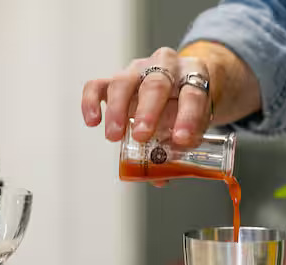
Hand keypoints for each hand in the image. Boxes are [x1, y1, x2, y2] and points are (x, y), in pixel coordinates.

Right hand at [81, 47, 212, 147]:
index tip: (181, 140)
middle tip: (142, 136)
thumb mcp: (194, 124)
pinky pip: (98, 85)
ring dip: (117, 110)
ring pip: (123, 82)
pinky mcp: (116, 78)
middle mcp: (166, 66)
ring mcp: (138, 69)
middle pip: (156, 83)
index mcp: (194, 76)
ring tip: (115, 136)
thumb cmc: (187, 106)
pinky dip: (91, 101)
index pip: (193, 94)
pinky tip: (93, 121)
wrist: (180, 84)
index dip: (188, 117)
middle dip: (148, 111)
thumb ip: (180, 147)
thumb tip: (160, 177)